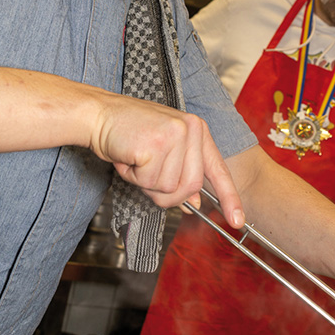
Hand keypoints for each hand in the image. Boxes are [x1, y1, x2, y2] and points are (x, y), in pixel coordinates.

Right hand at [90, 91, 244, 228]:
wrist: (98, 114)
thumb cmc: (127, 132)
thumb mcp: (162, 151)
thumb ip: (181, 174)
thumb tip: (194, 203)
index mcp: (197, 130)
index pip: (217, 169)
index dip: (229, 197)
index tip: (237, 220)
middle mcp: (191, 130)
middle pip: (191, 186)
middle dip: (166, 192)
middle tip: (146, 174)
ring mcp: (175, 135)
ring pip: (170, 188)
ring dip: (147, 183)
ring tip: (136, 160)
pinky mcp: (156, 145)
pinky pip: (150, 182)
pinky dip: (134, 177)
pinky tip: (129, 157)